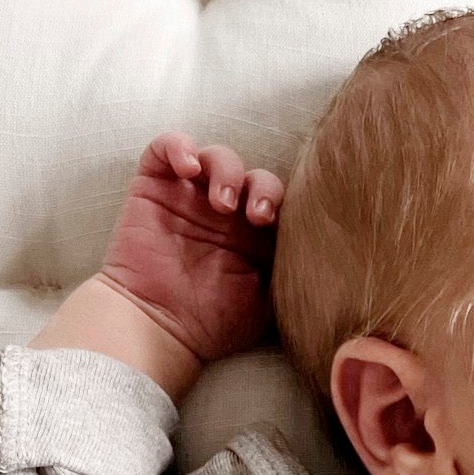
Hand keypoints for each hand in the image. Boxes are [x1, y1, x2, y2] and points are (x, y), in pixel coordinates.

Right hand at [97, 135, 285, 366]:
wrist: (158, 328)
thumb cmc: (211, 323)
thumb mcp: (265, 303)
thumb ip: (289, 273)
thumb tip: (320, 252)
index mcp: (252, 235)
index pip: (277, 199)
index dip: (279, 202)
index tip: (271, 224)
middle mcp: (223, 213)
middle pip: (252, 174)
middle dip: (260, 187)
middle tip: (254, 215)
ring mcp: (188, 197)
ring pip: (216, 156)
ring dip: (225, 170)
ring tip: (221, 203)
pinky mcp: (154, 187)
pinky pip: (165, 148)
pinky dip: (178, 146)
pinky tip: (188, 168)